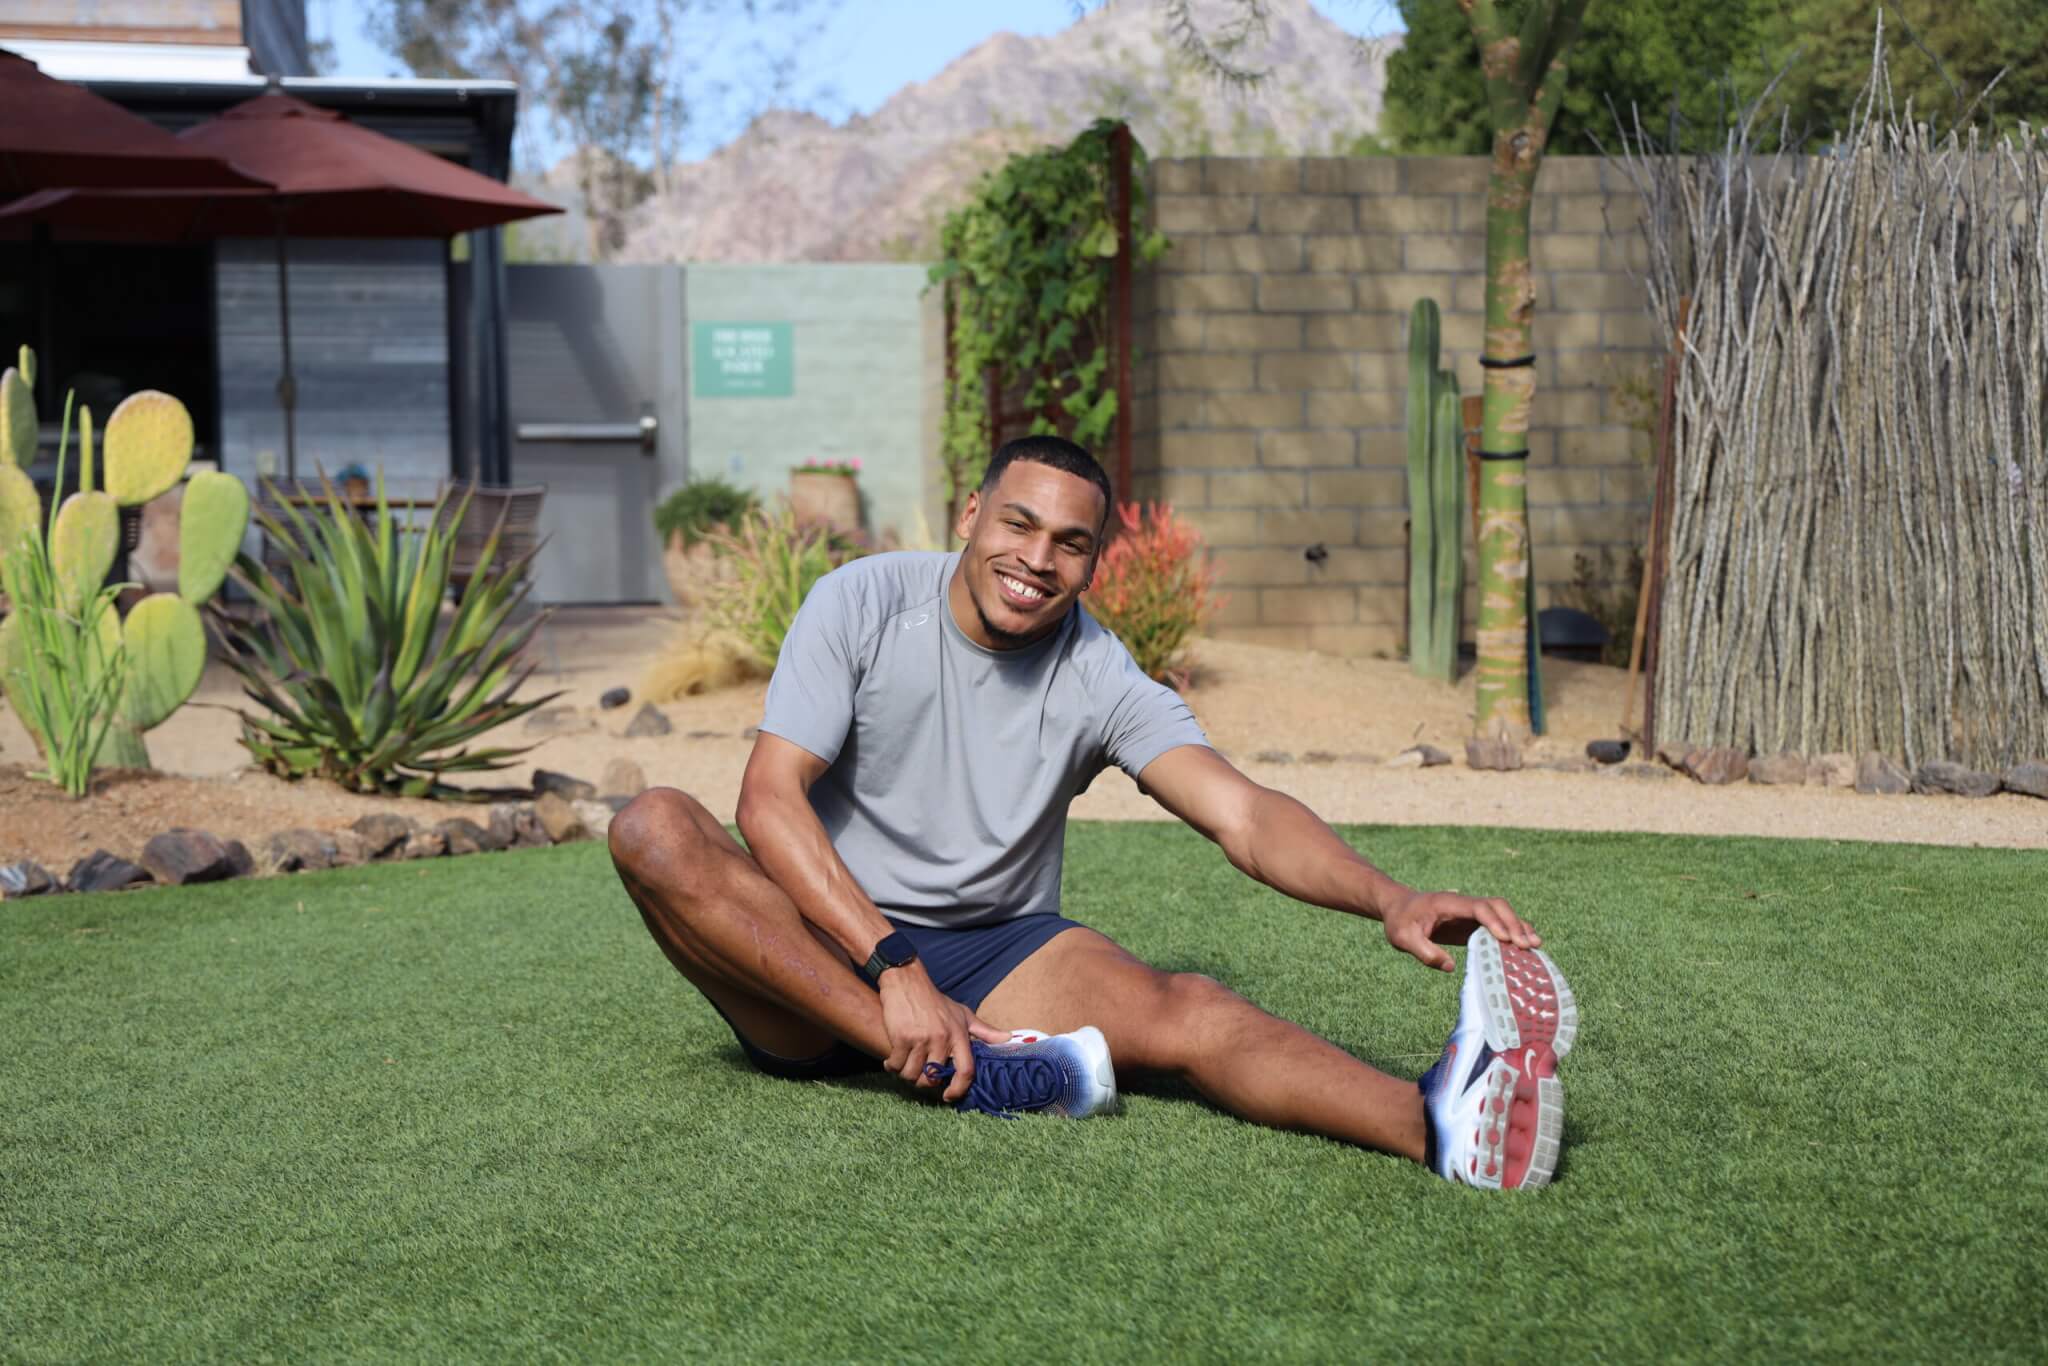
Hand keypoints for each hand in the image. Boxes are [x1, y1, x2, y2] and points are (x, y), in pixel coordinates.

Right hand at [877, 963, 1009, 1102]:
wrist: (907, 982)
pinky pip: (896, 1065)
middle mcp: (941, 1038)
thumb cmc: (935, 1001)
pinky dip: (892, 1066)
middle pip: (932, 1078)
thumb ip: (984, 1031)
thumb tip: (1008, 1039)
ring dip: (906, 1074)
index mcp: (959, 1035)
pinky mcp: (901, 1037)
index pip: (966, 1070)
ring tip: (905, 1066)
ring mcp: (921, 1039)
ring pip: (912, 1074)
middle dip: (924, 1082)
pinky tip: (892, 1061)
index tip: (949, 1096)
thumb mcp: (962, 1014)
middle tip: (919, 1075)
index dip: (959, 1089)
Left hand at [1381, 888, 1539, 971]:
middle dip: (1513, 923)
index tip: (1505, 938)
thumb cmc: (1399, 922)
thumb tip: (1450, 967)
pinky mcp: (1473, 923)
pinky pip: (1497, 924)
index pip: (1477, 907)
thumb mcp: (1402, 938)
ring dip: (1518, 927)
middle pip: (1497, 906)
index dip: (1493, 921)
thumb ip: (1424, 951)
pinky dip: (1512, 933)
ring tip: (1535, 946)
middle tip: (1526, 946)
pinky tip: (1525, 948)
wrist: (1398, 908)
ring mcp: (1470, 913)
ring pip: (1502, 913)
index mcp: (1447, 903)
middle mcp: (1463, 904)